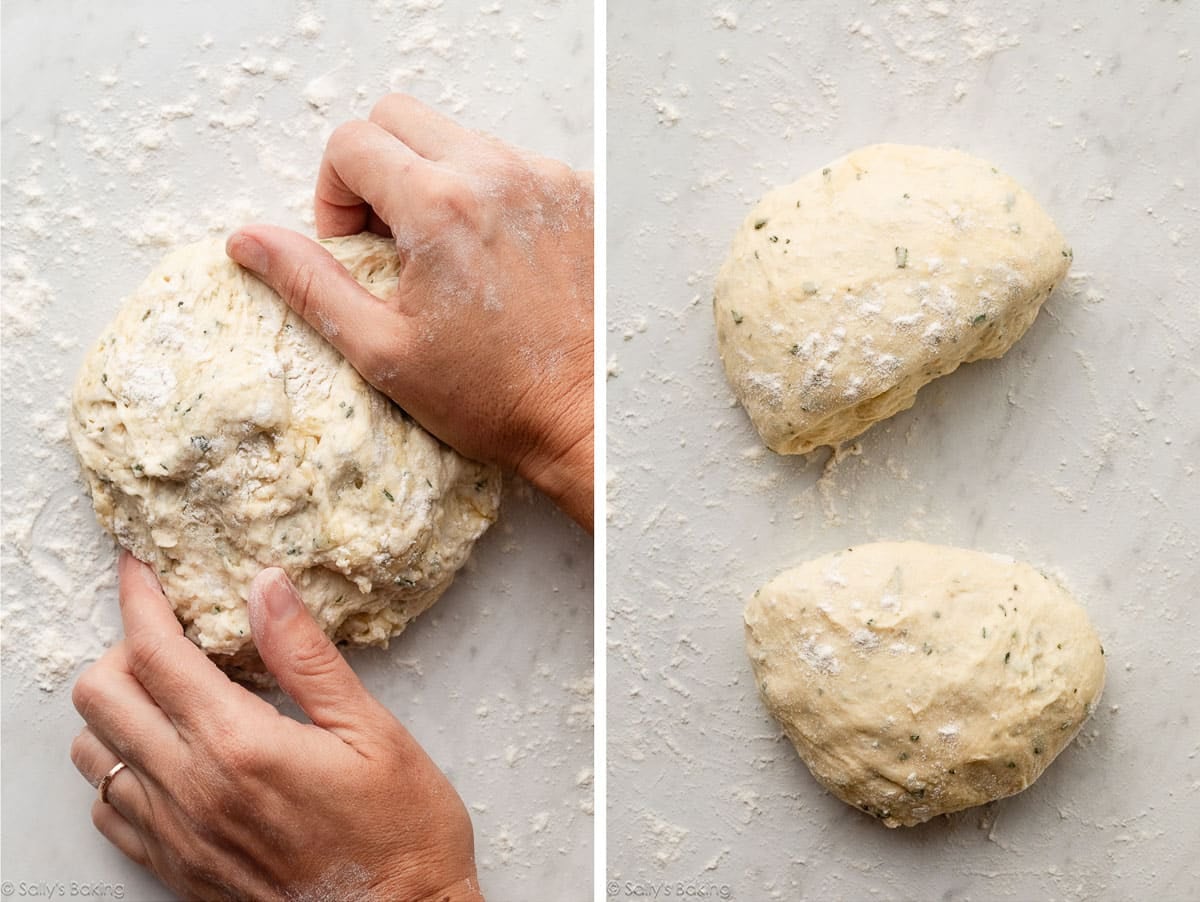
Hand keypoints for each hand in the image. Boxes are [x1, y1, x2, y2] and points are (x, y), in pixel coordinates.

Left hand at [70, 553, 482, 901]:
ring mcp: (177, 836)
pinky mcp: (176, 870)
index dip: (140, 599)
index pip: (157, 653)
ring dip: (120, 709)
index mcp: (241, 745)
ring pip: (95, 752)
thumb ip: (306, 657)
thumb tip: (265, 587)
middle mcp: (193, 790)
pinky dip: (122, 769)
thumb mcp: (371, 730)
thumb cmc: (400, 831)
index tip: (139, 569)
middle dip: (124, 649)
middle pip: (102, 696)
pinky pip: (110, 810)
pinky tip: (172, 757)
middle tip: (171, 638)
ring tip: (172, 694)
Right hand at [227, 94, 593, 529]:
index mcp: (439, 206)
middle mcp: (497, 175)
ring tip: (444, 257)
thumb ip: (310, 284)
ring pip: (459, 138)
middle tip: (389, 241)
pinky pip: (514, 164)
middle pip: (401, 118)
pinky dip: (490, 195)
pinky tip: (495, 259)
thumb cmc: (491, 396)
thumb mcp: (381, 350)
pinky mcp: (580, 196)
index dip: (333, 194)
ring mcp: (546, 180)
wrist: (585, 418)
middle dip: (376, 169)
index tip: (353, 247)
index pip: (351, 141)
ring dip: (434, 180)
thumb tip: (248, 241)